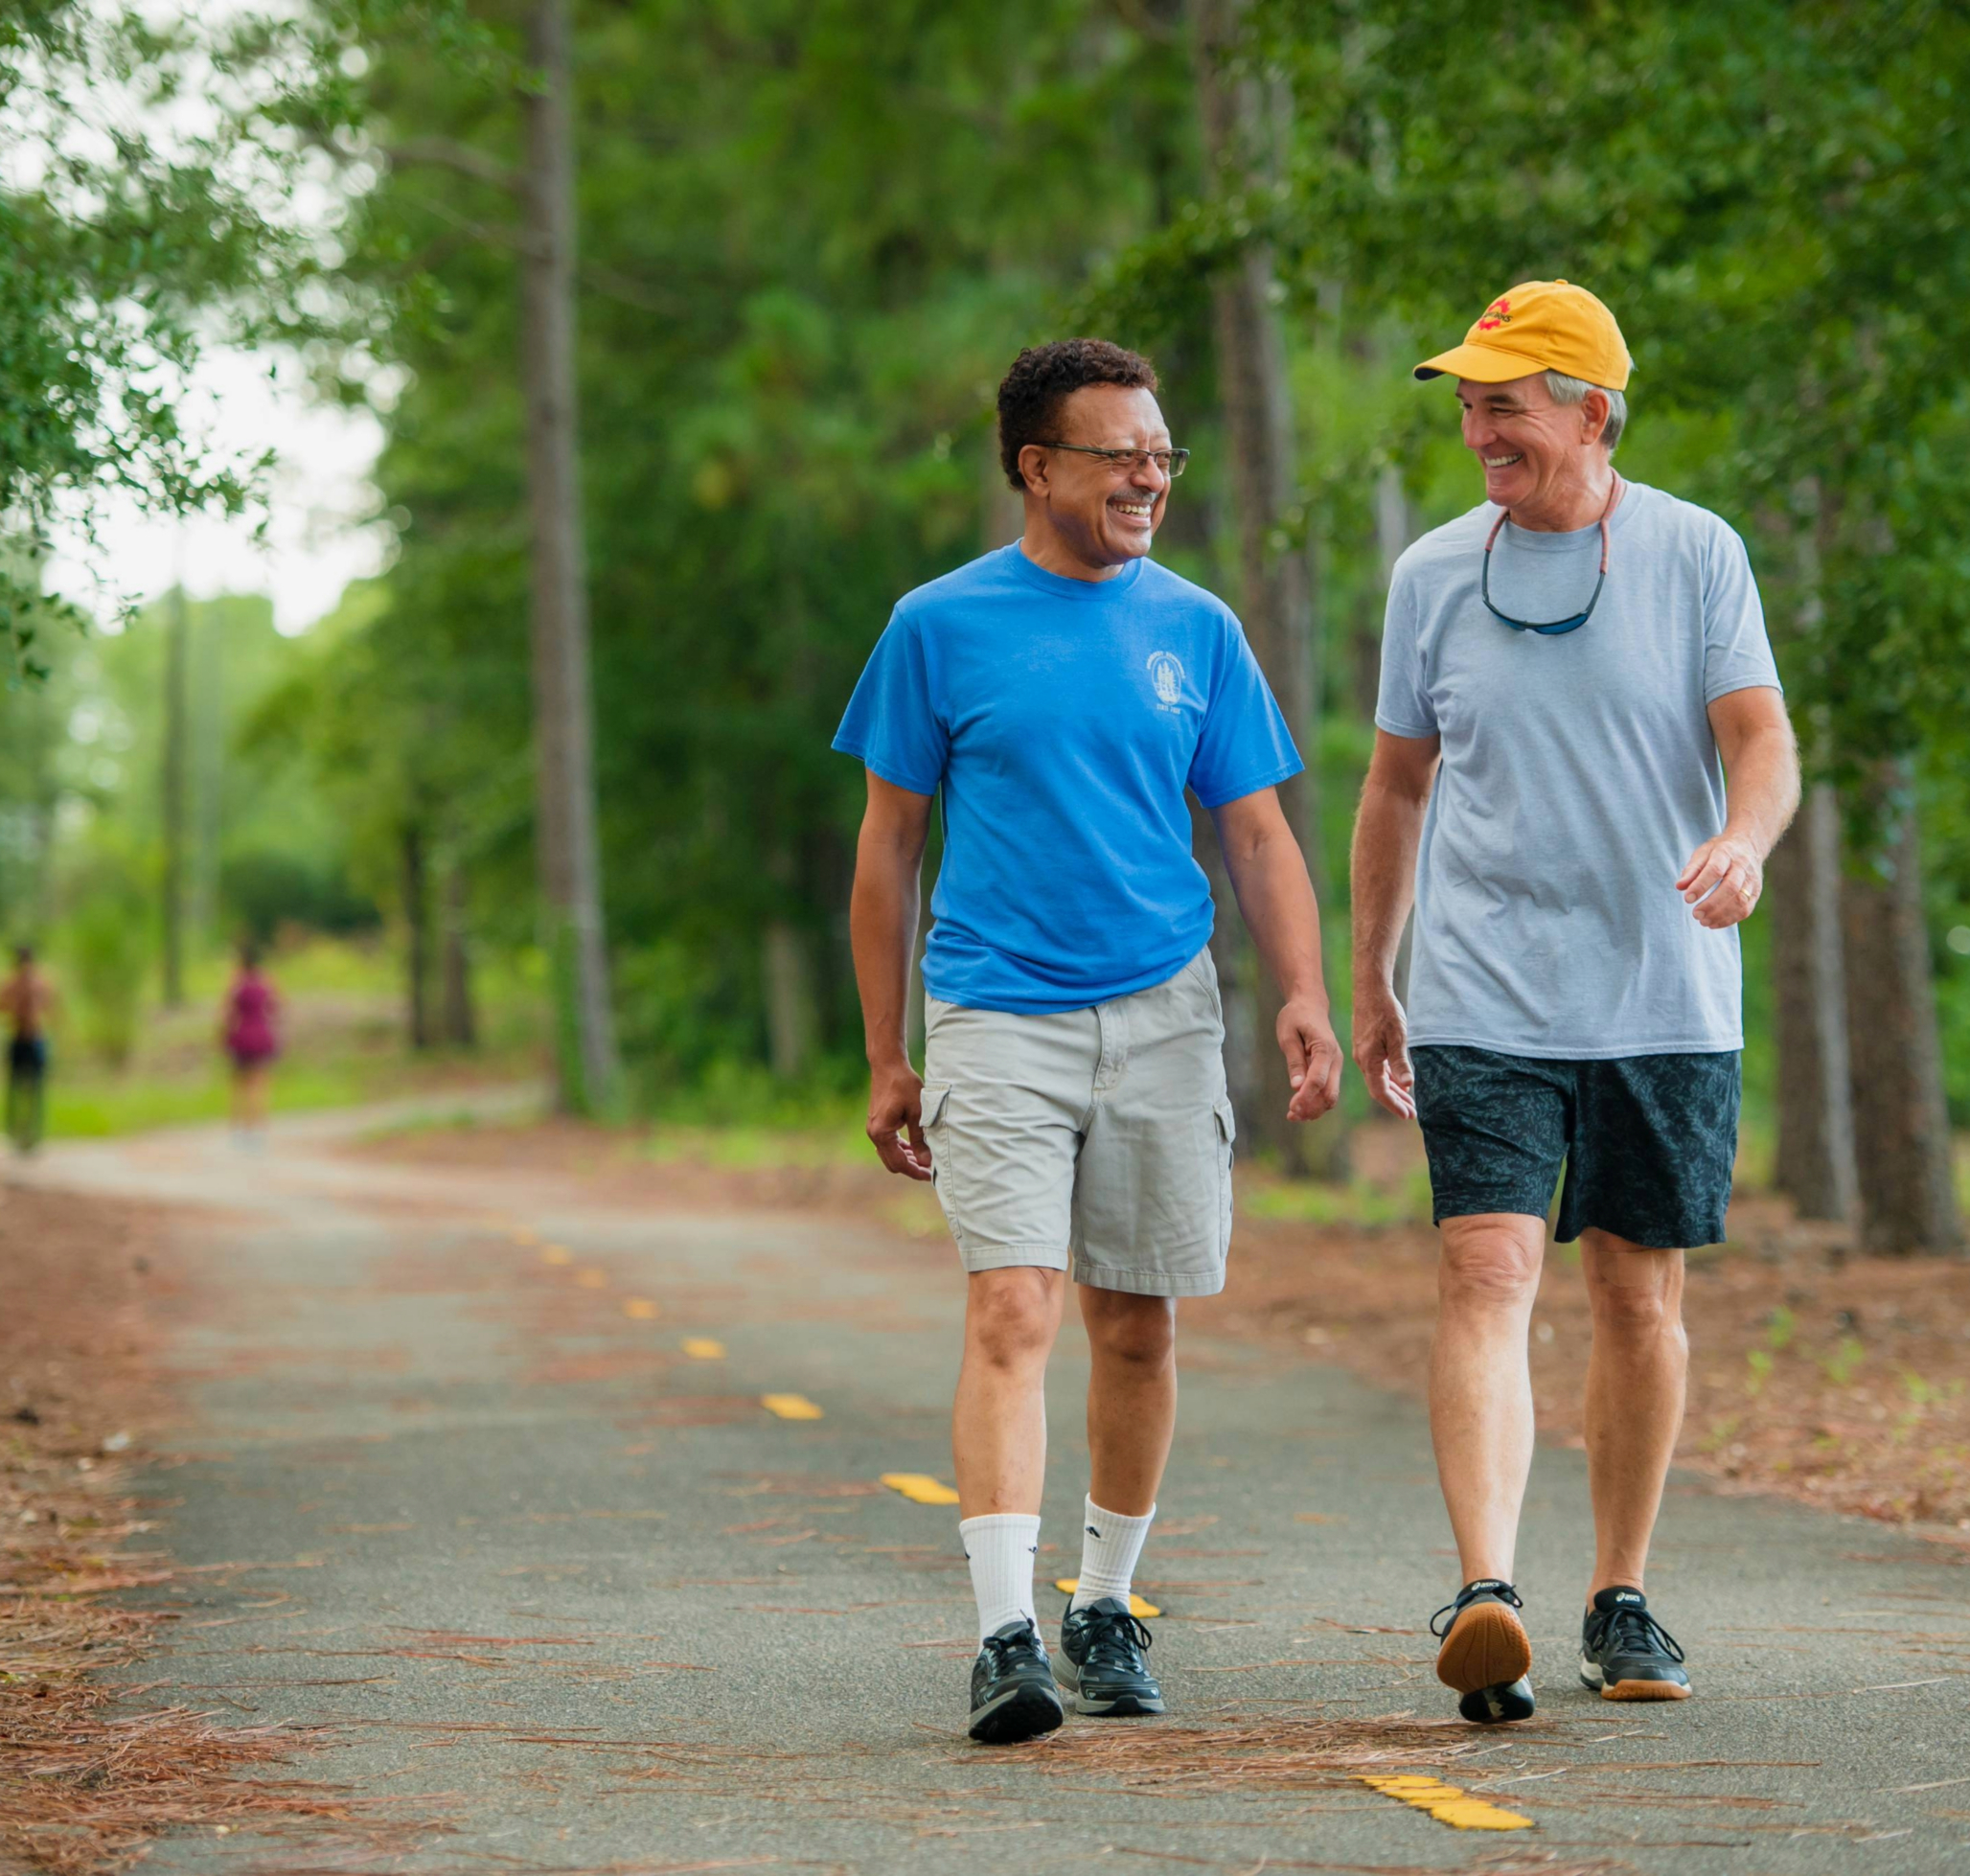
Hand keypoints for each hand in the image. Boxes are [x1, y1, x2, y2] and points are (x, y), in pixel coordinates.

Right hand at [866, 1058, 932, 1179]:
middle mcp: (874, 1134)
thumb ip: (921, 1139)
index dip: (915, 1171)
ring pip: (890, 1154)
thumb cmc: (904, 1085)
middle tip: (930, 1169)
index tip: (931, 1175)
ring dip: (906, 1158)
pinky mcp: (877, 1123)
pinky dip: (901, 1148)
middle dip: (911, 1167)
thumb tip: (926, 1162)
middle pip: (892, 1162)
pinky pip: (888, 1143)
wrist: (888, 1065)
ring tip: (925, 1158)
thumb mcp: (918, 1112)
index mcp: (881, 1133)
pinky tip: (914, 1147)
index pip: (899, 1163)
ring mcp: (874, 1129)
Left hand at [1278, 996, 1343, 1122]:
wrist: (1309, 1006)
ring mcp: (1336, 1066)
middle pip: (1329, 1094)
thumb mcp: (1288, 1035)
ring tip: (1292, 1115)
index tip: (1291, 1109)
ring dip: (1314, 1109)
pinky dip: (1315, 1102)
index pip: (1318, 1080)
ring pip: (1330, 1097)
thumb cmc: (1296, 1017)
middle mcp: (1336, 1060)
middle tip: (1290, 1115)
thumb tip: (1297, 1087)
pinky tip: (1299, 1107)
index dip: (1305, 1098)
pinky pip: (1327, 1090)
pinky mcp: (1332, 1070)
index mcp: (1325, 1049)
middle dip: (1311, 1108)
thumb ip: (1294, 1061)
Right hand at [1350, 986, 1414, 1119]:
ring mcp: (1364, 1054)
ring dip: (1394, 1092)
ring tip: (1409, 1103)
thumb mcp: (1397, 1037)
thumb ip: (1401, 1062)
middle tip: (1412, 1114)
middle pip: (1379, 1089)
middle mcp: (1363, 1060)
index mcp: (1369, 1060)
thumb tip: (1408, 1085)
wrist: (1370, 991)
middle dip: (1395, 1102)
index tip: (1407, 1116)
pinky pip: (1378, 1069)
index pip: (1380, 1091)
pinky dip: (1390, 1079)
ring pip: (1379, 1080)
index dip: (1394, 1105)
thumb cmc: (1385, 1012)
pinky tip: (1399, 1083)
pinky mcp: (1368, 1048)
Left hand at [1677, 834, 1761, 929]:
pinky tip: (1714, 924)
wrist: (1748, 844)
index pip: (1714, 870)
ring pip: (1741, 900)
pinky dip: (1730, 919)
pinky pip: (1746, 908)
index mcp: (1726, 853)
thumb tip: (1679, 886)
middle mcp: (1742, 866)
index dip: (1701, 886)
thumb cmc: (1719, 851)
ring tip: (1703, 922)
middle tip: (1696, 914)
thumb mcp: (1703, 853)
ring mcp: (1752, 880)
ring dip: (1721, 915)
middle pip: (1731, 887)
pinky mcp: (1756, 892)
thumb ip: (1691, 870)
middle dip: (1712, 904)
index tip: (1687, 899)